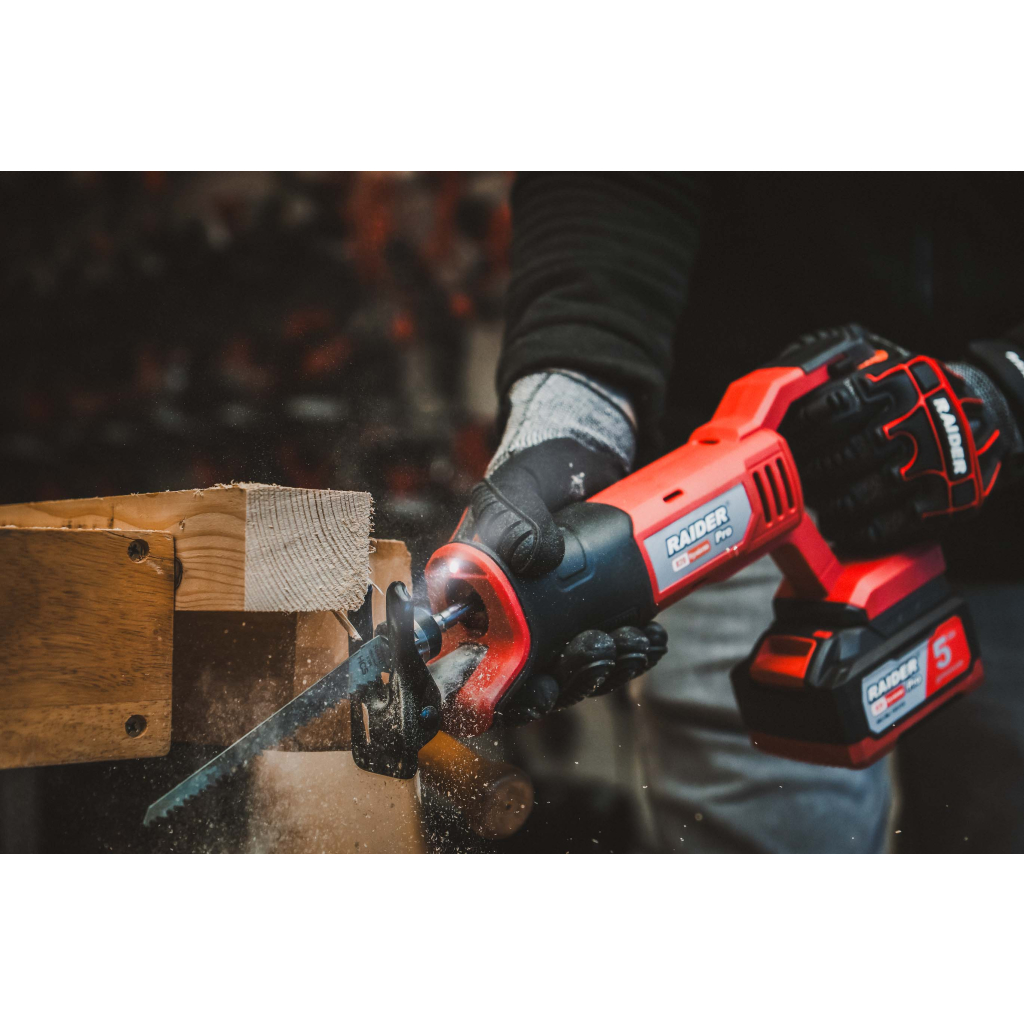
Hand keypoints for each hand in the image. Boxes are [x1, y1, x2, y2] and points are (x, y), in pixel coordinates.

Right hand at [457, 370, 668, 722]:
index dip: (501, 693)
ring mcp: (553, 623)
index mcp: (474, 599)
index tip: (540, 689)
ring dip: (608, 668)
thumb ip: (512, 515)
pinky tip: (652, 636)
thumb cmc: (536, 471)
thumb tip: (530, 557)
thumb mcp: (517, 485)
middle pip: (533, 681)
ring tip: (635, 640)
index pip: (473, 667)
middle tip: (601, 646)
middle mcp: (510, 620)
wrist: (585, 460)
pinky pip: (608, 653)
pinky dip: (632, 653)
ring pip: (575, 673)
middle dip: (573, 678)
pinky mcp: (591, 617)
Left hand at [779, 325, 1016, 554]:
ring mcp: (930, 464)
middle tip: (799, 477)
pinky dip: (860, 532)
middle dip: (815, 471)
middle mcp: (913, 423)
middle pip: (848, 454)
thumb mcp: (891, 373)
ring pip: (866, 492)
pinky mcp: (944, 500)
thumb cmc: (921, 397)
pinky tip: (843, 530)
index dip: (803, 430)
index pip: (835, 408)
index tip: (785, 441)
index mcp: (895, 386)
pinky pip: (892, 524)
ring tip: (819, 506)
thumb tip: (789, 394)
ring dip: (833, 505)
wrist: (988, 417)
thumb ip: (848, 381)